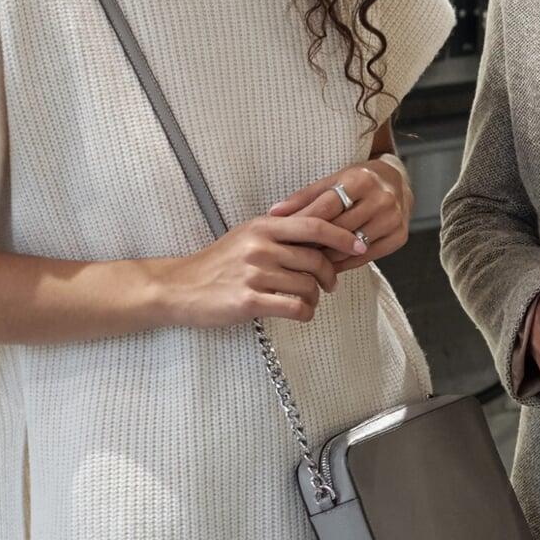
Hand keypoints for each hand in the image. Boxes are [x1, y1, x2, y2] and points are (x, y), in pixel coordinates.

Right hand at [159, 212, 364, 326]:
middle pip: (316, 260)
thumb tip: (322, 231)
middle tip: (329, 285)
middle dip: (330, 276)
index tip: (360, 246)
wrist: (180, 288)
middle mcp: (260, 247)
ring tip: (306, 301)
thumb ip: (280, 232)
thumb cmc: (218, 263)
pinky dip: (305, 313)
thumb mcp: (247, 236)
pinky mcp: (249, 301)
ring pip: (308, 287)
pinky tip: (300, 313)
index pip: (315, 226)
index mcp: (263, 226)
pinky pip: (295, 308)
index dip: (342, 237)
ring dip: (315, 298)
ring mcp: (254, 274)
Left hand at [270, 157, 413, 271]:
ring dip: (328, 256)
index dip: (303, 221)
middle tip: (292, 252)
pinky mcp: (399, 237)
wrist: (398, 183)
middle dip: (313, 241)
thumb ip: (305, 197)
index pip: (328, 205)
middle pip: (340, 228)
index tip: (284, 234)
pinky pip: (367, 257)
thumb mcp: (333, 180)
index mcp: (361, 179)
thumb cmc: (359, 181)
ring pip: (352, 246)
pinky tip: (329, 266)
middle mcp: (381, 199)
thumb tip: (274, 213)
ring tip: (308, 260)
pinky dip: (345, 263)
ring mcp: (393, 219)